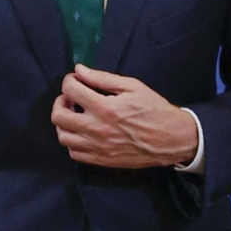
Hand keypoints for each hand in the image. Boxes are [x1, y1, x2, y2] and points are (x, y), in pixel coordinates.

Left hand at [51, 65, 198, 168]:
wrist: (172, 139)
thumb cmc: (154, 109)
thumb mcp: (132, 87)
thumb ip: (103, 78)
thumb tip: (79, 70)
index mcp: (105, 108)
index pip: (70, 90)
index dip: (69, 81)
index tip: (76, 80)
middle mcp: (96, 129)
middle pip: (58, 116)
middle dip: (60, 102)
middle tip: (71, 98)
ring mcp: (97, 147)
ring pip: (63, 136)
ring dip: (64, 122)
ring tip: (75, 115)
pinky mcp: (101, 160)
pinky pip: (74, 153)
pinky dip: (72, 141)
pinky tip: (82, 132)